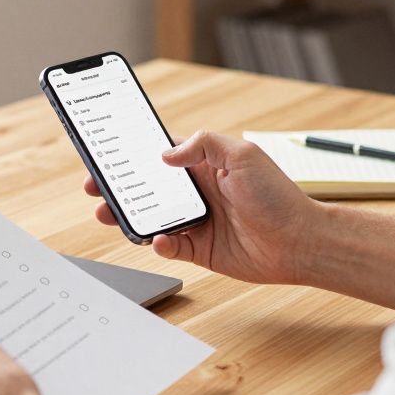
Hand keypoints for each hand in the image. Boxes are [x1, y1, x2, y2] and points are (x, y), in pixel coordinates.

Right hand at [85, 130, 325, 284]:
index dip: (134, 155)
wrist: (299, 242)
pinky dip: (159, 244)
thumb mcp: (242, 154)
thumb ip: (203, 145)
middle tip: (95, 187)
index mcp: (205, 165)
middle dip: (119, 187)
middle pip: (148, 188)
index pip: (161, 155)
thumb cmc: (278, 196)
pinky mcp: (200, 249)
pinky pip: (169, 247)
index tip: (108, 153)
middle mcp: (198, 192)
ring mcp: (197, 221)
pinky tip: (158, 240)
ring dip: (128, 217)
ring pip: (151, 218)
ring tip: (108, 215)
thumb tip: (167, 154)